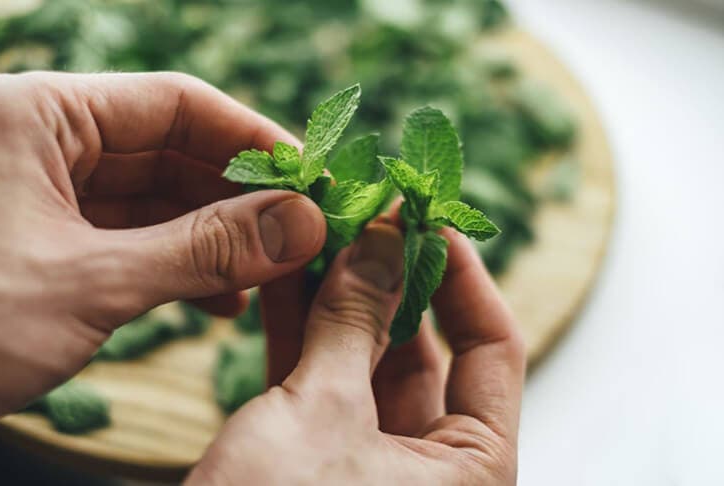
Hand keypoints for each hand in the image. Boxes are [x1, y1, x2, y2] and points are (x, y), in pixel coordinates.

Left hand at [0, 72, 325, 415]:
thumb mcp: (87, 284)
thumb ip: (203, 250)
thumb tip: (303, 223)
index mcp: (37, 115)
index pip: (177, 103)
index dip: (252, 139)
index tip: (311, 175)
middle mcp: (44, 143)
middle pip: (174, 151)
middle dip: (242, 197)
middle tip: (303, 233)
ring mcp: (47, 195)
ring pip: (159, 200)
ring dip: (219, 237)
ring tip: (271, 272)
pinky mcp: (50, 242)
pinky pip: (135, 239)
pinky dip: (182, 265)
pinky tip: (221, 296)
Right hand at [188, 224, 524, 484]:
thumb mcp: (322, 417)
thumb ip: (354, 324)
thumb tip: (383, 244)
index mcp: (470, 472)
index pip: (492, 349)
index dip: (462, 276)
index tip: (429, 217)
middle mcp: (430, 468)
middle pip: (424, 347)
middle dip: (390, 277)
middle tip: (364, 214)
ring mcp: (368, 461)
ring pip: (365, 358)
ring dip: (341, 296)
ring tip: (322, 230)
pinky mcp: (316, 459)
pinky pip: (321, 382)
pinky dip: (305, 331)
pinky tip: (287, 278)